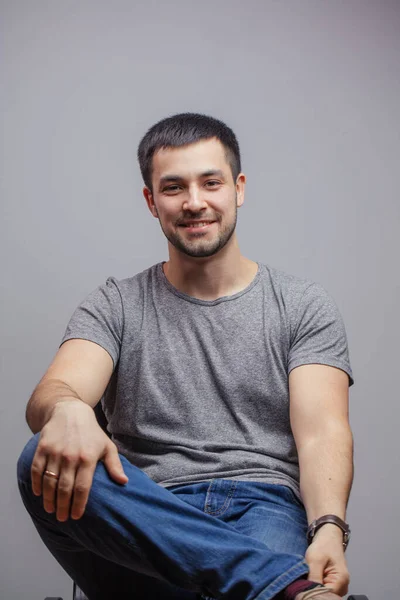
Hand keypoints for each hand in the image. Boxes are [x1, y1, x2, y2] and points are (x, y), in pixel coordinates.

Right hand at [31, 399, 127, 521]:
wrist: (71, 411)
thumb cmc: (91, 432)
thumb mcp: (107, 446)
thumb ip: (114, 465)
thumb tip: (124, 482)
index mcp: (88, 458)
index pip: (82, 487)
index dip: (78, 504)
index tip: (76, 516)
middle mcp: (71, 456)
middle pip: (65, 488)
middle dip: (62, 506)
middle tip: (62, 518)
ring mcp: (55, 452)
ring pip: (49, 481)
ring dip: (48, 498)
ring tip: (50, 509)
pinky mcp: (43, 447)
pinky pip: (37, 469)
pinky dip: (36, 483)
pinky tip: (37, 493)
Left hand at [305, 524, 349, 595]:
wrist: (328, 536)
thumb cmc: (323, 545)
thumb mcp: (315, 559)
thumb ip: (314, 577)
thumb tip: (309, 592)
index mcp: (341, 580)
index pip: (327, 595)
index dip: (314, 591)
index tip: (305, 584)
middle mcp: (343, 586)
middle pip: (326, 595)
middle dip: (314, 589)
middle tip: (305, 578)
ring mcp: (338, 586)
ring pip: (324, 592)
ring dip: (315, 586)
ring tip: (309, 575)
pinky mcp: (333, 584)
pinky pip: (324, 589)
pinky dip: (316, 584)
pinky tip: (312, 576)